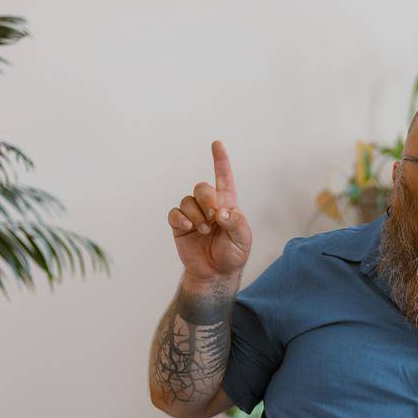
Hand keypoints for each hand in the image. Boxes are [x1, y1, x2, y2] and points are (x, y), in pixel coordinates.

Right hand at [167, 140, 252, 282]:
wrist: (216, 273)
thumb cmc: (233, 254)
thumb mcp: (243, 239)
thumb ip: (235, 222)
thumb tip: (220, 212)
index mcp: (227, 204)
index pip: (223, 178)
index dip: (220, 161)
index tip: (217, 144)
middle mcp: (209, 206)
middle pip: (201, 187)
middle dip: (207, 199)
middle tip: (214, 216)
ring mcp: (193, 215)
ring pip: (187, 201)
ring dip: (196, 215)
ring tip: (204, 230)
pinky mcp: (180, 226)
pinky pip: (174, 214)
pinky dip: (181, 219)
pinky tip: (189, 228)